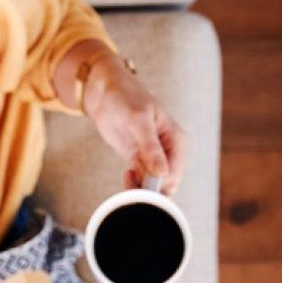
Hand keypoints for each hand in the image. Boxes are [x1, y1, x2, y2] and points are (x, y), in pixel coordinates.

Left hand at [84, 57, 187, 195]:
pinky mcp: (139, 161)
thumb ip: (150, 147)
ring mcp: (154, 159)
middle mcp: (169, 152)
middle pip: (167, 184)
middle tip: (133, 180)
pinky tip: (126, 173)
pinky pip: (141, 182)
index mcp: (176, 140)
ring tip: (128, 174)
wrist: (105, 93)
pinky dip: (133, 184)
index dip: (160, 183)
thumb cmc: (126, 98)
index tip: (142, 181)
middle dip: (151, 189)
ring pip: (153, 187)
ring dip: (140, 188)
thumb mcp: (138, 120)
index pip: (175, 173)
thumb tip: (162, 173)